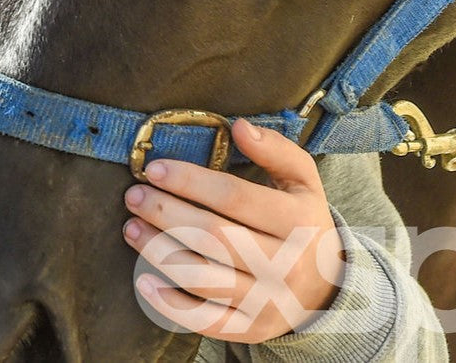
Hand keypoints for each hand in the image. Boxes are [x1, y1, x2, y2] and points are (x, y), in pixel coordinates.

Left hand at [121, 117, 344, 343]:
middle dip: (166, 214)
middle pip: (213, 237)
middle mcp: (283, 264)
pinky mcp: (250, 329)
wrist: (324, 287)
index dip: (191, 181)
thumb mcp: (303, 179)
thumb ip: (275, 149)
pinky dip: (170, 305)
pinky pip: (205, 322)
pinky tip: (143, 281)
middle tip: (134, 195)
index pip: (234, 197)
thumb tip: (240, 126)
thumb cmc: (303, 220)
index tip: (155, 168)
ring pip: (203, 278)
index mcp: (296, 222)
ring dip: (159, 252)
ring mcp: (266, 301)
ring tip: (131, 228)